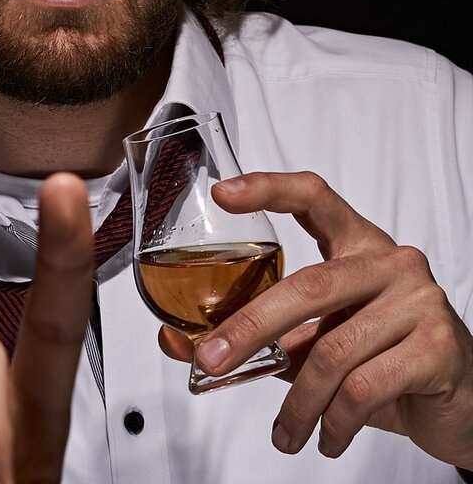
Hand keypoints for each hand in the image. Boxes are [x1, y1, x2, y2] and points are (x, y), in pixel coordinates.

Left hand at [159, 170, 472, 468]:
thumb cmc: (387, 362)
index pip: (314, 197)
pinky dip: (336, 421)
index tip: (222, 193)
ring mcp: (419, 300)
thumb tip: (183, 343)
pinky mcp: (438, 345)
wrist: (463, 404)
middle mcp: (391, 261)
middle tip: (212, 361)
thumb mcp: (320, 342)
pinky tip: (328, 438)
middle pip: (308, 284)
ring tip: (286, 434)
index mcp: (359, 244)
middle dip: (252, 326)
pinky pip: (365, 386)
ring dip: (297, 402)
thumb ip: (262, 338)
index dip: (267, 188)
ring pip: (333, 349)